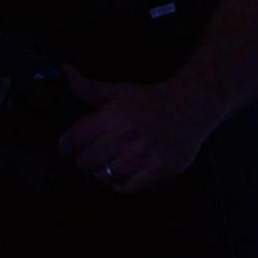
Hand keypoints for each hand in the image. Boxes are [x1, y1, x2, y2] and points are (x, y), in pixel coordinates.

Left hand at [57, 66, 218, 192]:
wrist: (192, 108)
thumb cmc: (149, 101)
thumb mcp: (117, 92)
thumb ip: (87, 88)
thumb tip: (65, 70)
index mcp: (113, 116)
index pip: (73, 140)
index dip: (67, 145)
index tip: (71, 146)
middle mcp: (127, 137)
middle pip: (85, 162)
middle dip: (85, 159)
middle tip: (94, 154)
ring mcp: (144, 155)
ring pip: (103, 177)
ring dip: (102, 172)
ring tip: (111, 161)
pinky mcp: (160, 170)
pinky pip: (126, 187)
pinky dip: (121, 183)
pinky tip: (126, 170)